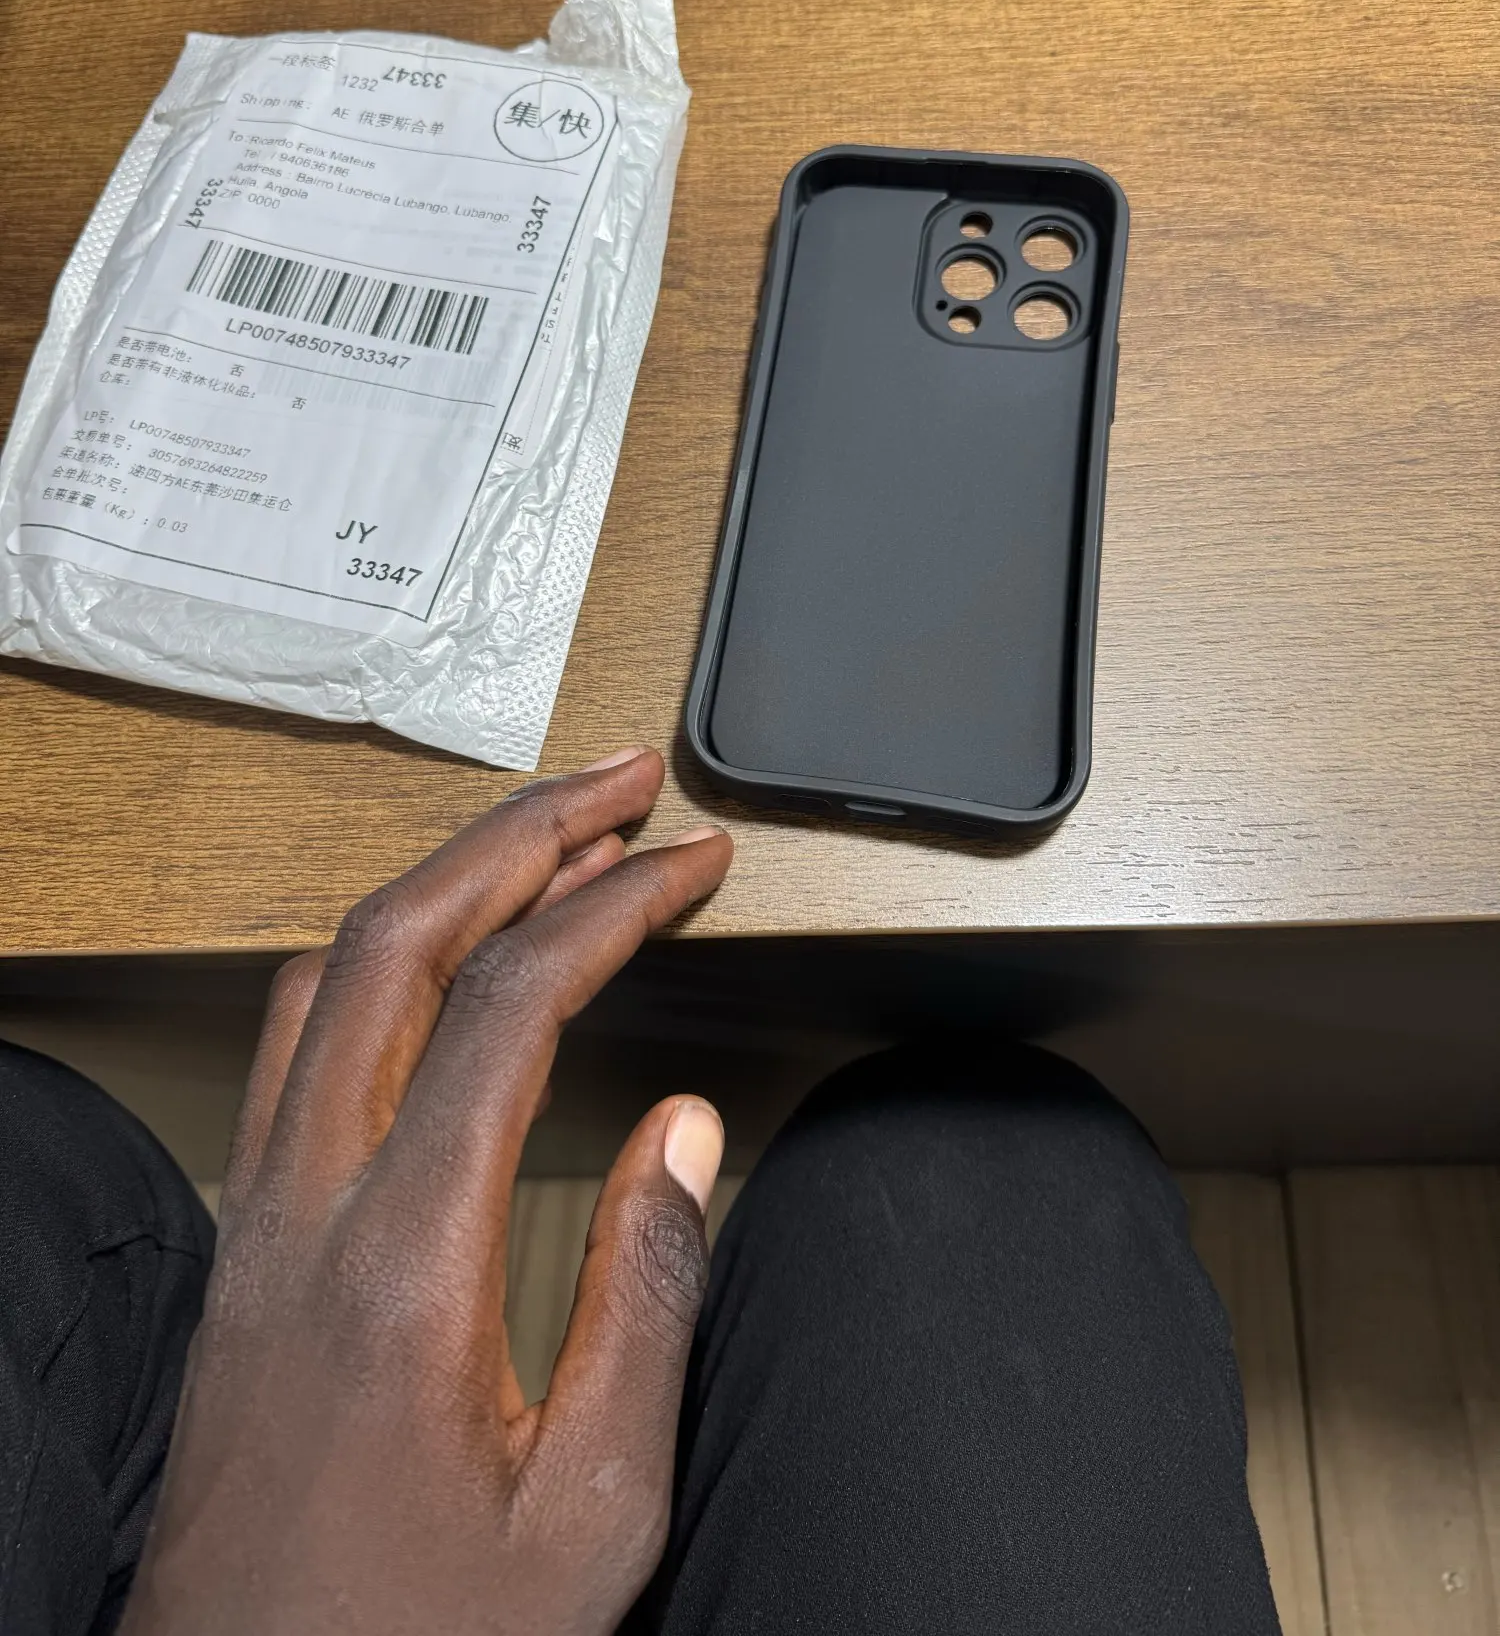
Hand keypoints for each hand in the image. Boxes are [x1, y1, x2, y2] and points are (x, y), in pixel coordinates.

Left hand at [121, 749, 732, 1635]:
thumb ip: (648, 1298)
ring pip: (328, 975)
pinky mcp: (242, 1246)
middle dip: (521, 834)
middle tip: (619, 786)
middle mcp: (307, 1206)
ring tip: (541, 845)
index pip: (513, 1002)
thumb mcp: (590, 1510)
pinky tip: (430, 968)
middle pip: (398, 942)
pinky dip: (377, 958)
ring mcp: (257, 1217)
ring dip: (442, 884)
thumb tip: (680, 1134)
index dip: (615, 904)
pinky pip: (291, 1041)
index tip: (690, 863)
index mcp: (406, 1257)